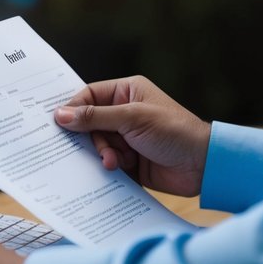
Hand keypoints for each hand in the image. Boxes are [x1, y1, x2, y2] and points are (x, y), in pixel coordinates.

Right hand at [54, 75, 210, 196]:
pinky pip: (106, 162)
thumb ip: (95, 117)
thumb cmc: (174, 132)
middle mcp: (124, 113)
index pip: (89, 96)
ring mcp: (126, 138)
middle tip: (99, 149)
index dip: (73, 109)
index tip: (59, 124)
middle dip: (91, 138)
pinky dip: (108, 168)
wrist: (203, 166)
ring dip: (103, 155)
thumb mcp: (132, 119)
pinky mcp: (129, 161)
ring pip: (96, 145)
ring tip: (115, 163)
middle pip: (89, 123)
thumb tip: (60, 114)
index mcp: (127, 93)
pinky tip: (117, 170)